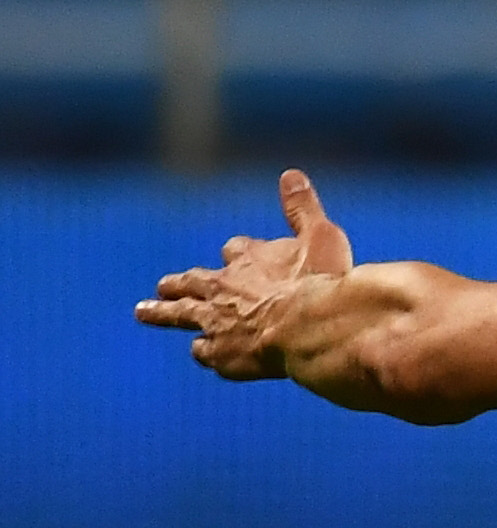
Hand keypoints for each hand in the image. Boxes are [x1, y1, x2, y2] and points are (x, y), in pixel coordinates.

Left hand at [135, 169, 356, 380]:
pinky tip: (203, 353)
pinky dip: (204, 351)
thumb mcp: (320, 237)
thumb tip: (290, 173)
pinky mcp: (220, 354)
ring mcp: (216, 321)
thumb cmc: (319, 281)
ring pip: (182, 315)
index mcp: (248, 258)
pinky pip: (205, 352)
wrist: (307, 328)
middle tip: (162, 285)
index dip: (237, 253)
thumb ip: (302, 209)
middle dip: (178, 282)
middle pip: (192, 281)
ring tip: (144, 312)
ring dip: (164, 312)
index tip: (234, 253)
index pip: (236, 250)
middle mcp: (222, 287)